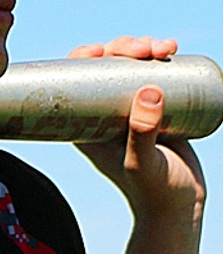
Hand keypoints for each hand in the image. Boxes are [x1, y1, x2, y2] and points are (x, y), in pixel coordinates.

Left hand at [68, 35, 205, 224]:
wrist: (179, 205)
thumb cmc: (153, 190)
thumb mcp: (142, 164)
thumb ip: (142, 134)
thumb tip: (149, 92)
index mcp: (87, 125)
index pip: (75, 82)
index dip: (83, 57)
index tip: (102, 50)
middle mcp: (105, 114)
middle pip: (106, 67)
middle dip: (124, 48)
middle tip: (146, 49)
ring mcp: (131, 110)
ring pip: (131, 67)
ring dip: (146, 49)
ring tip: (166, 49)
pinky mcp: (156, 109)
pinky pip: (154, 75)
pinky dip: (162, 58)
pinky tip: (172, 49)